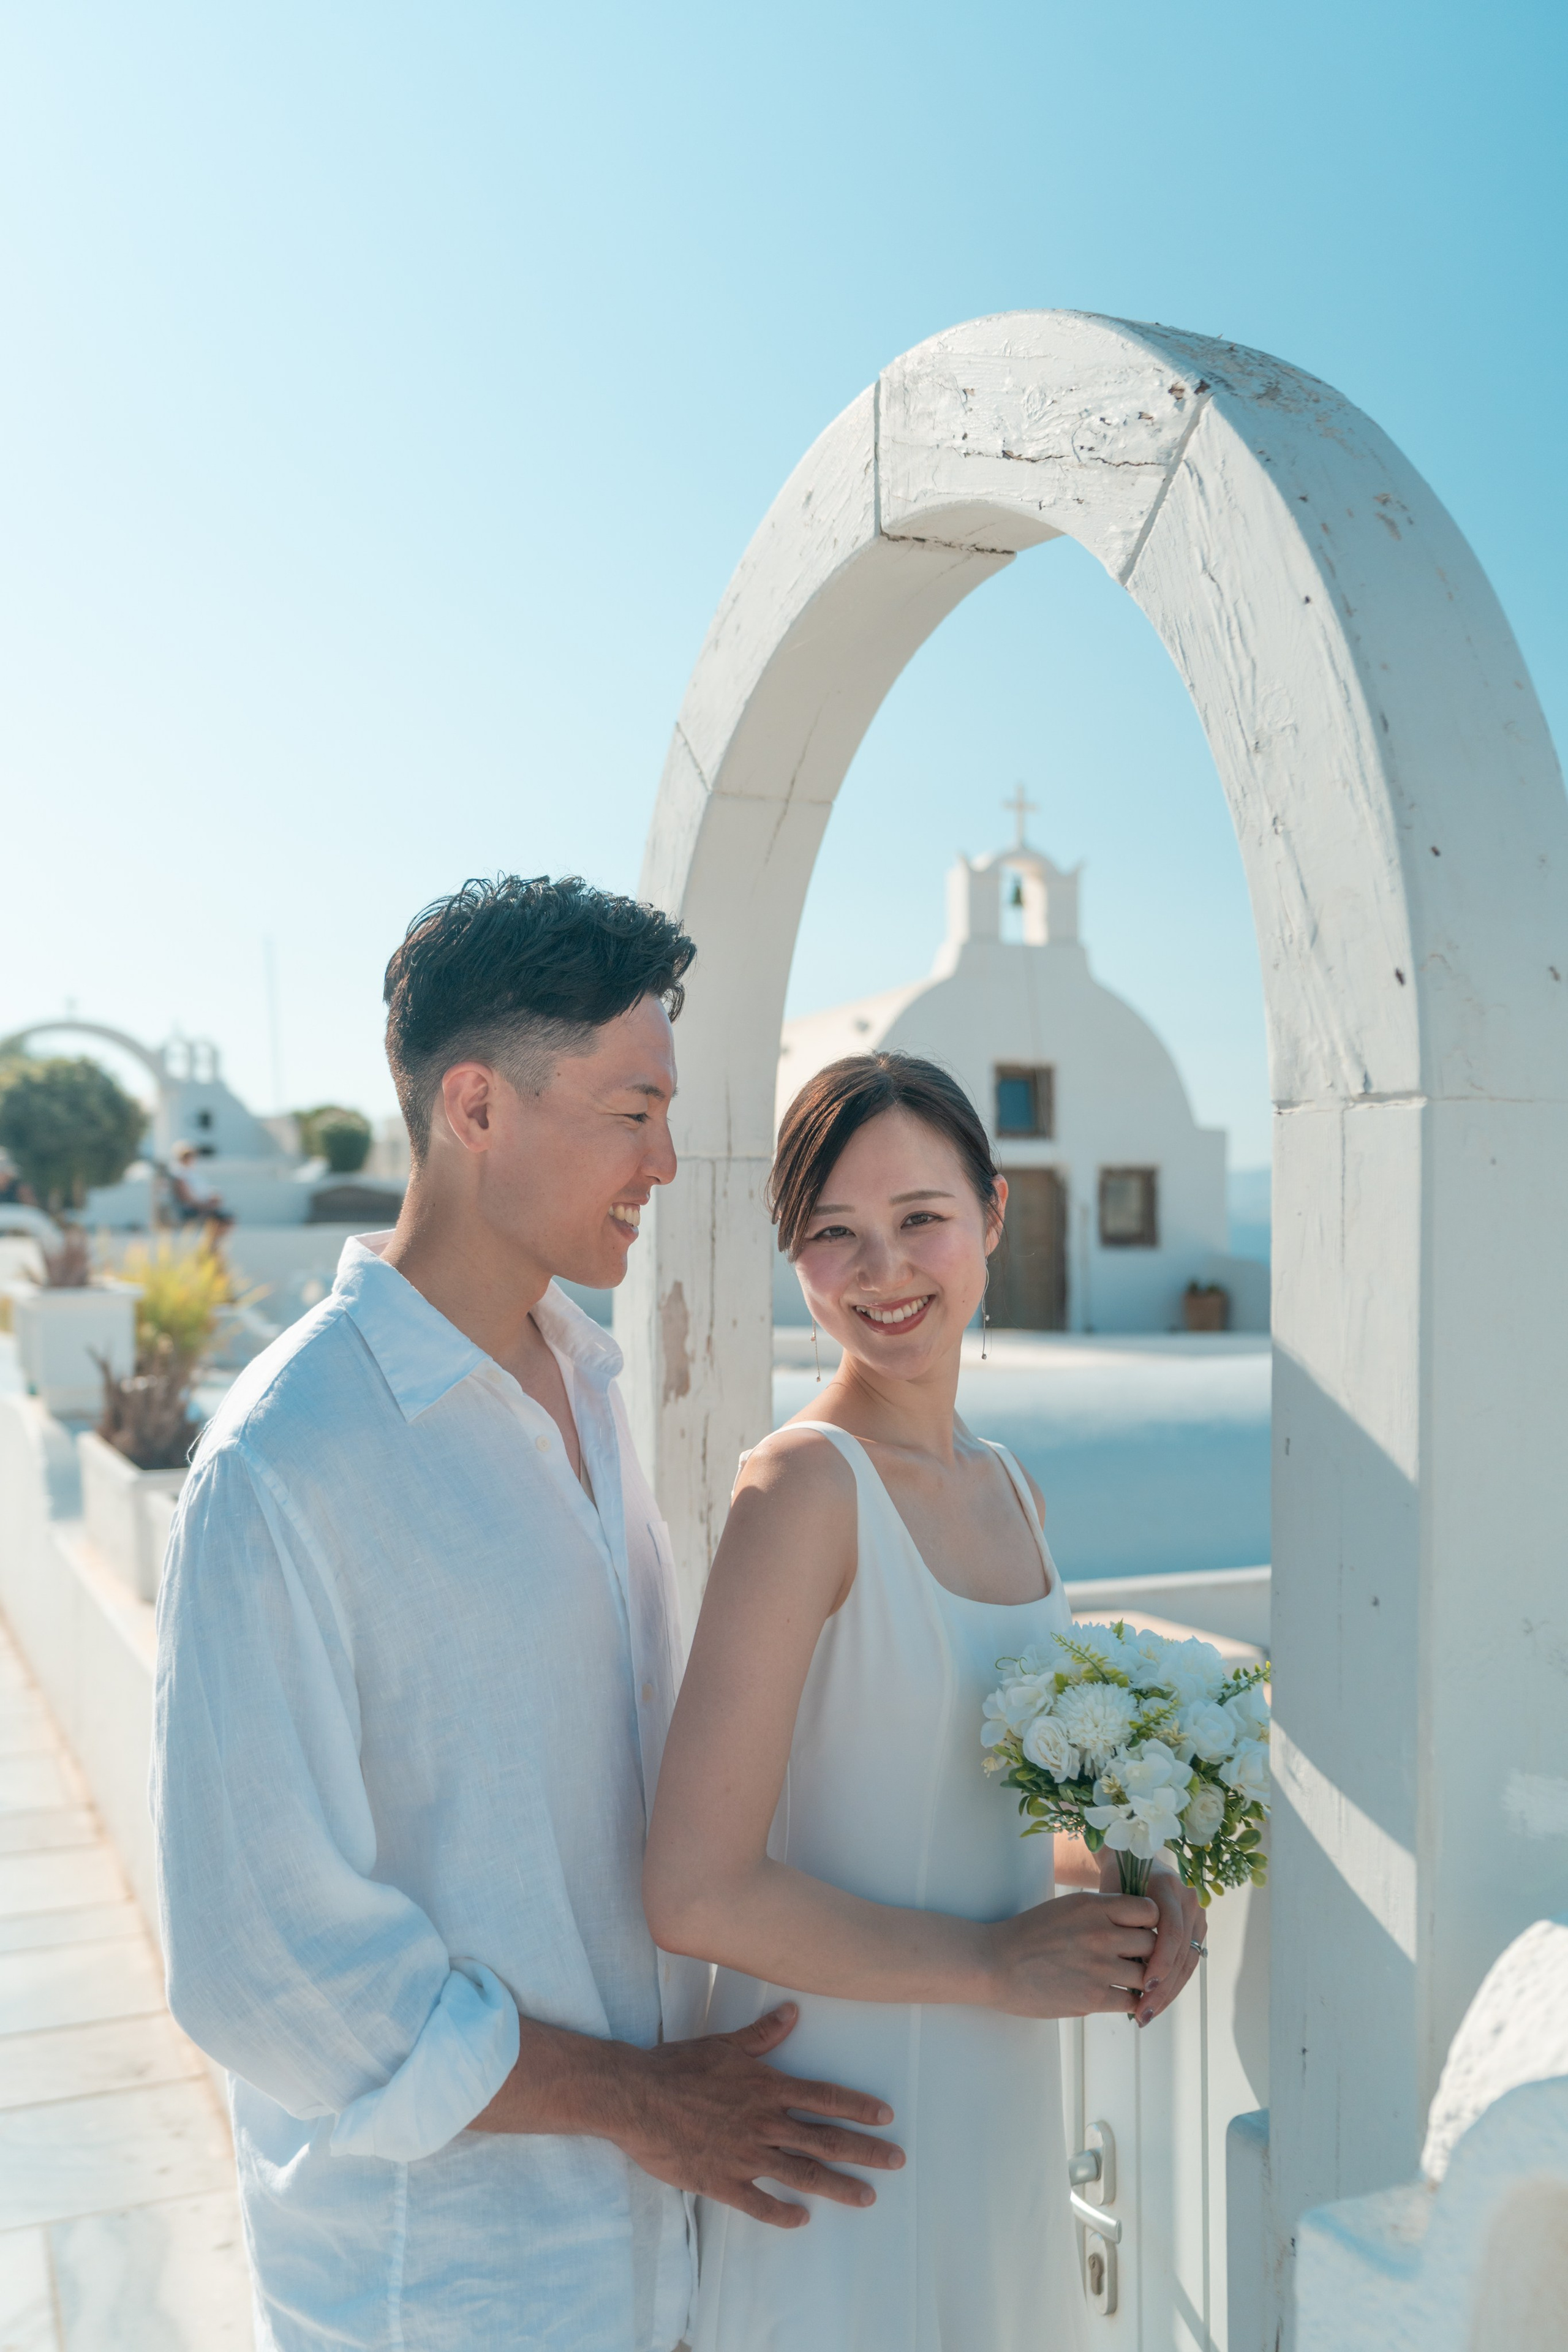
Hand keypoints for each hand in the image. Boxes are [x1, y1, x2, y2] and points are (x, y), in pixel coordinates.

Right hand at [612, 2005, 903, 2227]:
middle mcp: (764, 2123)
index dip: (858, 2107)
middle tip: (897, 2160)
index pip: (824, 2098)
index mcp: (767, 2088)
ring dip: (838, 2186)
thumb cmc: (678, 2066)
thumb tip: (792, 2012)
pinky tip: (803, 2219)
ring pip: (802, 2174)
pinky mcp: (721, 2181)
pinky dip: (783, 2213)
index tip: (886, 2117)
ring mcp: (745, 2155)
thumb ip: (762, 2034)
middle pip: (825, 2140)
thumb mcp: (724, 2044)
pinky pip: (759, 2203)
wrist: (635, 2097)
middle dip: (865, 2151)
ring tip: (867, 2197)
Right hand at [986, 1890, 1159, 2018]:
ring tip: (1130, 1979)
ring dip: (1142, 1978)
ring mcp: (1099, 1968)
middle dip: (1150, 1952)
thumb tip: (1135, 1926)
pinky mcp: (1093, 1998)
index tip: (1142, 1929)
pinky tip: (1119, 1996)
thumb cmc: (1029, 1934)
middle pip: (1153, 1943)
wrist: (995, 1964)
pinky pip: (1131, 2000)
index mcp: (1094, 1906)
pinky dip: (1130, 2000)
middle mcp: (1101, 1934)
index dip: (1150, 1922)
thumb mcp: (1068, 1908)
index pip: (1150, 1910)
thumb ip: (1102, 1914)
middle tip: (1139, 1958)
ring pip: (1147, 1974)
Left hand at [1125, 1862, 1205, 2025]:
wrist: (1133, 1857)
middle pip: (1182, 1951)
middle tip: (1144, 2014)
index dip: (1160, 1961)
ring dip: (1170, 1991)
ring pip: (1188, 1961)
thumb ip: (1121, 1923)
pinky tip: (1157, 2001)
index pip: (1171, 1931)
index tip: (1143, 1986)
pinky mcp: (1198, 1928)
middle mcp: (1189, 1899)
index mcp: (1168, 1886)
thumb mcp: (1113, 1893)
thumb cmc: (1116, 1877)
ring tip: (1148, 2015)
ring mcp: (1197, 1914)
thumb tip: (1123, 1968)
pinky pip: (1188, 1960)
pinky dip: (1173, 1983)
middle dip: (1164, 1987)